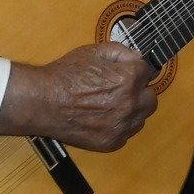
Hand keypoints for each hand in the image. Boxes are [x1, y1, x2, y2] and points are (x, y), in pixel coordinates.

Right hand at [0, 42, 156, 151]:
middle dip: (139, 91)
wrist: (43, 102)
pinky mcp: (111, 142)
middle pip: (150, 98)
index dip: (135, 68)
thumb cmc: (65, 75)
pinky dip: (120, 125)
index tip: (126, 71)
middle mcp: (129, 104)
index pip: (147, 72)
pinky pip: (127, 133)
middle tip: (122, 88)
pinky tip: (105, 117)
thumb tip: (136, 58)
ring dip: (132, 109)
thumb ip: (121, 52)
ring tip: (112, 103)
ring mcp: (121, 126)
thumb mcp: (93, 51)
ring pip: (141, 117)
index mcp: (128, 79)